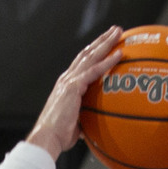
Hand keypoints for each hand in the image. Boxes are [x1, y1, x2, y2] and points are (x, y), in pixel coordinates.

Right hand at [27, 26, 123, 159]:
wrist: (48, 138)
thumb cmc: (60, 136)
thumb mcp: (76, 125)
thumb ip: (85, 120)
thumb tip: (94, 127)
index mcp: (67, 85)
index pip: (83, 64)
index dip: (95, 52)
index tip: (107, 44)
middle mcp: (67, 78)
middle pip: (87, 53)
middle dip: (102, 40)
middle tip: (116, 30)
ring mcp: (70, 80)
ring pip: (91, 56)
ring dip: (106, 42)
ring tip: (119, 32)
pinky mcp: (73, 86)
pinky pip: (95, 70)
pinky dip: (108, 61)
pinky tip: (119, 53)